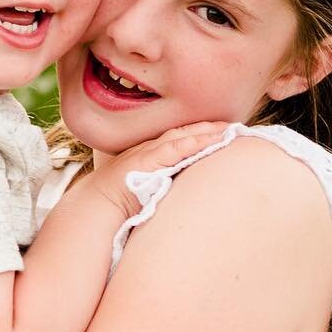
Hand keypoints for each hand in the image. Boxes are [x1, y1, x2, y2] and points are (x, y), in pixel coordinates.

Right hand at [97, 120, 234, 215]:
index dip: (201, 134)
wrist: (97, 205)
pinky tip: (211, 139)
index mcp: (150, 155)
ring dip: (206, 132)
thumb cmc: (120, 203)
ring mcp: (148, 152)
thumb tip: (181, 198)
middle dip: (209, 128)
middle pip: (184, 133)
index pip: (180, 139)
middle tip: (233, 126)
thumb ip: (163, 188)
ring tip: (229, 130)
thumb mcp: (147, 191)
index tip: (223, 133)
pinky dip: (194, 142)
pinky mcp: (146, 160)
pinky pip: (175, 148)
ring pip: (182, 136)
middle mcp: (150, 149)